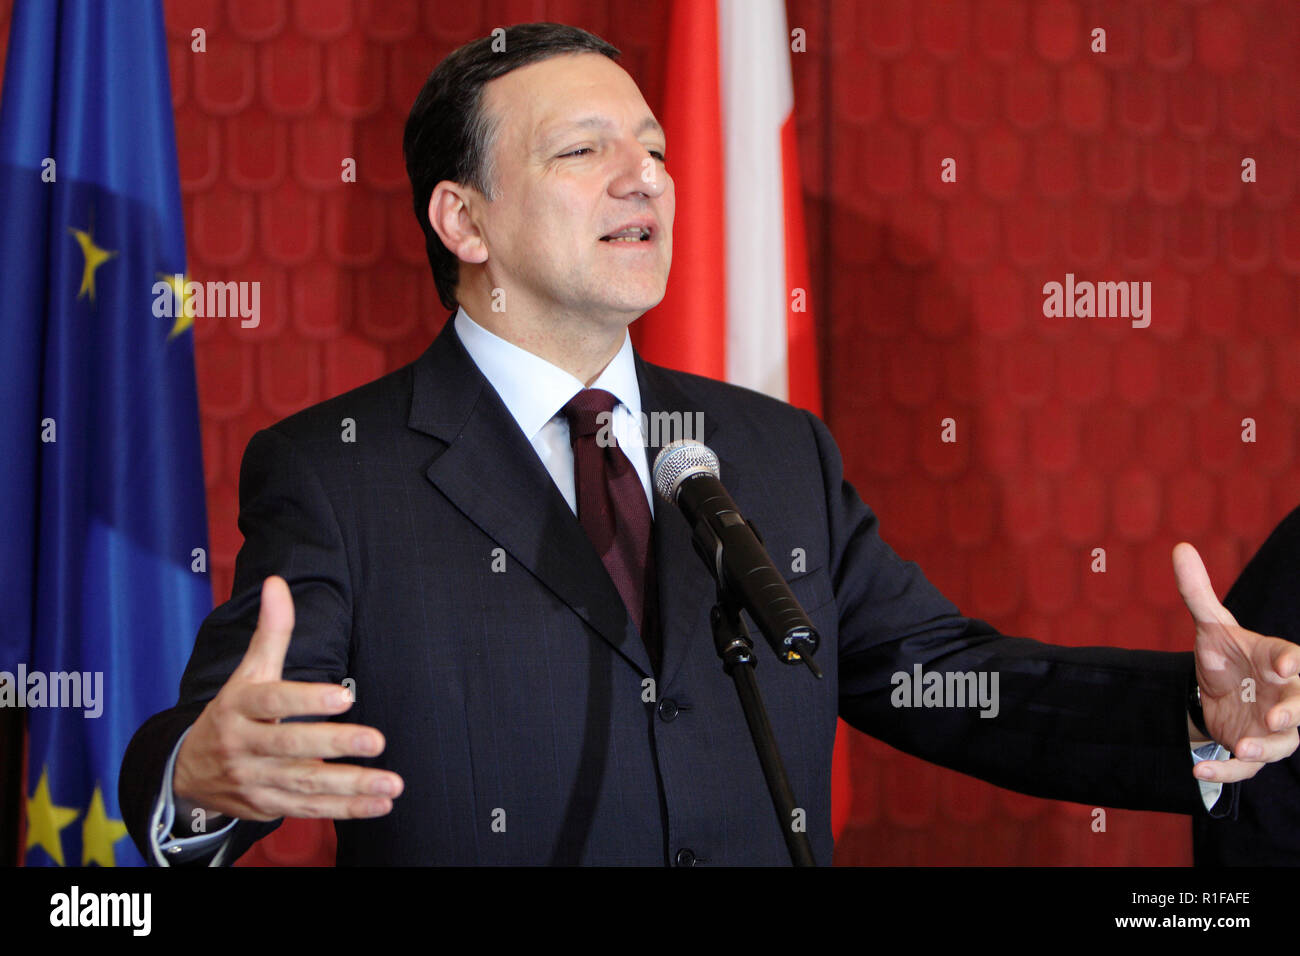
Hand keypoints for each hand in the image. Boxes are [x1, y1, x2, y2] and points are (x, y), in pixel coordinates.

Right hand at [172, 576, 403, 821]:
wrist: (187, 771)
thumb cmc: (233, 711)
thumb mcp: (248, 672)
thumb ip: (271, 632)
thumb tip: (278, 583)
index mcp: (239, 707)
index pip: (273, 702)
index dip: (306, 700)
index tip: (344, 696)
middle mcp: (245, 746)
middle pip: (291, 747)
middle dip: (335, 745)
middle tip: (377, 739)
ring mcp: (256, 780)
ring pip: (306, 784)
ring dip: (352, 785)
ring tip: (392, 784)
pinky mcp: (268, 806)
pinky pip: (310, 809)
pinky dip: (346, 810)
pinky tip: (380, 804)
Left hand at [1174, 543, 1299, 783]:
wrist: (1218, 690)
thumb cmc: (1228, 656)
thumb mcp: (1211, 625)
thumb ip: (1198, 592)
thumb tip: (1179, 548)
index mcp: (1276, 661)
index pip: (1292, 659)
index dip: (1291, 661)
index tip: (1284, 664)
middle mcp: (1282, 696)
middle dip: (1294, 714)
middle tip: (1278, 718)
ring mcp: (1270, 727)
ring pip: (1282, 744)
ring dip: (1265, 747)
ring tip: (1242, 745)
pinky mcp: (1250, 749)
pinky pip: (1245, 768)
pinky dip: (1224, 773)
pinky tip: (1197, 771)